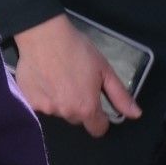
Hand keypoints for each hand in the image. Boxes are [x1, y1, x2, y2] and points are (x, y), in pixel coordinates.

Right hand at [11, 14, 140, 137]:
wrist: (44, 36)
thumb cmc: (78, 50)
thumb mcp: (105, 70)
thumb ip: (120, 96)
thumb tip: (135, 114)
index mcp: (86, 108)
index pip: (97, 129)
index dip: (101, 118)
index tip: (97, 102)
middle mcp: (66, 113)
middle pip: (77, 119)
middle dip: (79, 106)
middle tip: (77, 82)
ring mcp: (46, 109)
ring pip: (59, 111)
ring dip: (61, 100)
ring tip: (59, 77)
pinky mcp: (29, 101)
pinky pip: (42, 104)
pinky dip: (45, 95)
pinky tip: (45, 78)